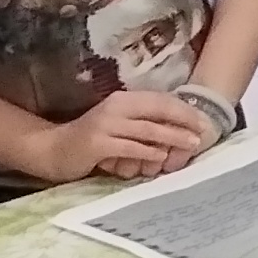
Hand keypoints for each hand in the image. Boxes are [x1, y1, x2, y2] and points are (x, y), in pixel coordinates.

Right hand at [41, 92, 209, 185]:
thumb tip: (178, 130)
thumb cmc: (93, 140)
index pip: (160, 100)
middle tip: (203, 133)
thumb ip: (143, 124)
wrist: (54, 149)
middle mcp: (115, 107)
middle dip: (184, 122)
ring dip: (172, 138)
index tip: (203, 121)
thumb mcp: (119, 126)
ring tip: (191, 145)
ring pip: (147, 130)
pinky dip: (148, 152)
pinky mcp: (98, 144)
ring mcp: (106, 125)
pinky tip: (161, 157)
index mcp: (123, 100)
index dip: (184, 110)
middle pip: (158, 111)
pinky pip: (130, 148)